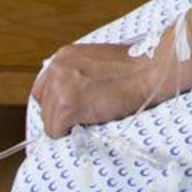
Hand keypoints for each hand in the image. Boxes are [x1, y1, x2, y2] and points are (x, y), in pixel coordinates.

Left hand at [31, 38, 191, 138]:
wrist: (147, 72)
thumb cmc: (130, 70)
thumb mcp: (94, 63)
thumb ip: (77, 75)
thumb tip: (71, 97)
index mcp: (63, 57)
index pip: (44, 88)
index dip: (57, 103)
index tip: (71, 110)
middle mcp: (56, 68)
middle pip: (43, 105)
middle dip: (60, 115)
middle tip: (83, 118)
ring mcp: (60, 86)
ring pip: (48, 120)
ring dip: (65, 125)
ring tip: (88, 121)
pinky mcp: (67, 104)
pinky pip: (55, 131)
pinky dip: (68, 134)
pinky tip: (86, 126)